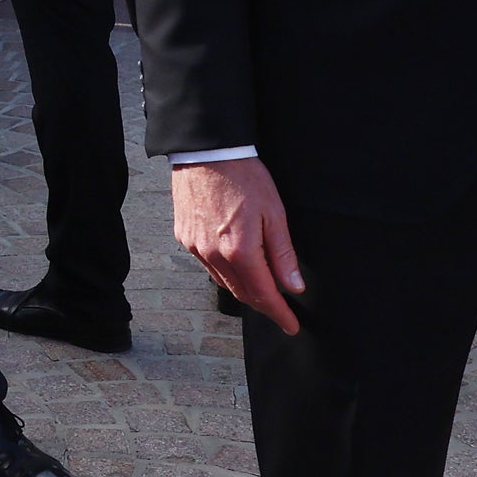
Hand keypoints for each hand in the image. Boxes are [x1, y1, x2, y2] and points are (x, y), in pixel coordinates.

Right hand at [172, 157, 305, 334]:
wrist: (206, 151)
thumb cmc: (244, 177)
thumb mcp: (274, 213)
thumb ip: (283, 254)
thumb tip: (292, 286)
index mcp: (239, 251)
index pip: (263, 294)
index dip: (279, 313)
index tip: (291, 325)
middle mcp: (213, 254)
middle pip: (242, 293)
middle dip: (263, 305)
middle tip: (280, 311)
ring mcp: (196, 247)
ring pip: (223, 282)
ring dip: (243, 290)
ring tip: (260, 289)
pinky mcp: (184, 236)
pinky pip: (207, 265)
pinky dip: (224, 272)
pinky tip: (235, 265)